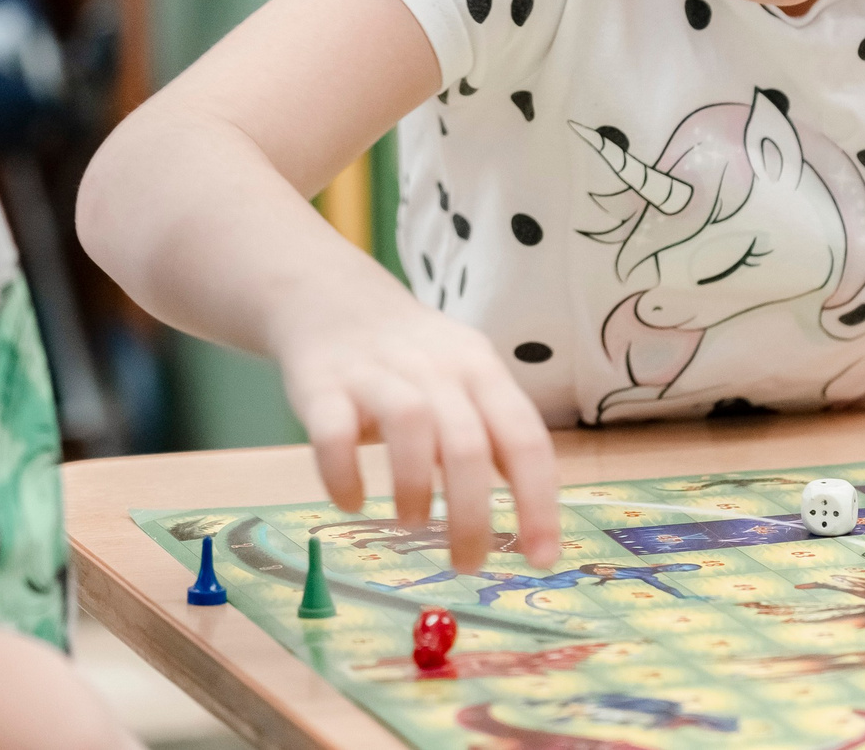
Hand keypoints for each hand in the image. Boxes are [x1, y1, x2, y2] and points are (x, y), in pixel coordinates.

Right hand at [270, 278, 562, 575]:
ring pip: (410, 426)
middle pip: (468, 443)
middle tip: (468, 563)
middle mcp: (435, 368)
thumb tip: (532, 517)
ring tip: (413, 521)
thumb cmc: (413, 358)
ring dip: (415, 487)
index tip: (541, 559)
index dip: (538, 502)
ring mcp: (376, 373)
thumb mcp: (467, 378)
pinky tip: (351, 502)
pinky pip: (333, 433)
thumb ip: (495, 435)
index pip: (525, 438)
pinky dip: (343, 475)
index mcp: (481, 370)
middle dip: (472, 516)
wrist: (332, 300)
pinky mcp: (322, 386)